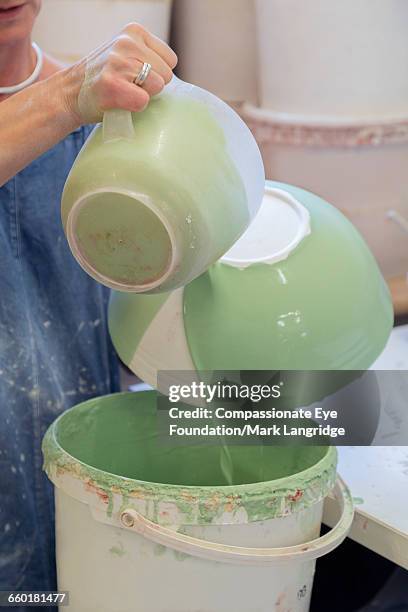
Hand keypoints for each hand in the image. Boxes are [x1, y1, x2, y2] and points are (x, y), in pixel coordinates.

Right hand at [62, 23, 177, 125]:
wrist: (69, 93)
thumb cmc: (103, 78)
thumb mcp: (125, 54)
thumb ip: (148, 56)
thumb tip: (173, 74)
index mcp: (133, 32)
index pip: (171, 60)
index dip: (157, 73)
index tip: (136, 76)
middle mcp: (127, 43)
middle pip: (167, 75)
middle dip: (151, 86)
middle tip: (127, 86)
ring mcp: (119, 62)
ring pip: (157, 87)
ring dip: (142, 96)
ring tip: (122, 91)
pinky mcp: (112, 84)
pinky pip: (143, 101)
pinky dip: (134, 107)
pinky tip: (118, 101)